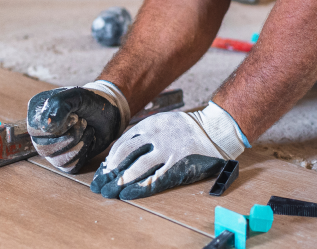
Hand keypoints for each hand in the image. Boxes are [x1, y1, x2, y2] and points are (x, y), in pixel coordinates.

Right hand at [27, 80, 129, 173]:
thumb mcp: (76, 96)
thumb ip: (59, 106)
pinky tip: (88, 140)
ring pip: (57, 160)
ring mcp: (51, 149)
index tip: (75, 116)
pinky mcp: (65, 160)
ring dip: (79, 144)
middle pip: (44, 148)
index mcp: (37, 115)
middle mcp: (40, 134)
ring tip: (87, 130)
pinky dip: (84, 154)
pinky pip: (69, 167)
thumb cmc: (90, 102)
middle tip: (84, 122)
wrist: (110, 114)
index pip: (35, 130)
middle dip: (71, 136)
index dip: (58, 127)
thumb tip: (46, 126)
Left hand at [90, 101, 249, 199]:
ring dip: (121, 181)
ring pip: (138, 167)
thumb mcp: (164, 122)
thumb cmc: (188, 129)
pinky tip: (128, 193)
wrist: (215, 131)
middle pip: (125, 154)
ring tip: (111, 190)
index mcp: (151, 124)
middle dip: (111, 170)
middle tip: (101, 183)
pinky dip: (139, 187)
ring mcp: (168, 150)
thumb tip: (123, 152)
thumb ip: (146, 134)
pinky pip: (155, 178)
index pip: (123, 142)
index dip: (111, 158)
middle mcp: (157, 135)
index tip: (104, 169)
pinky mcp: (178, 164)